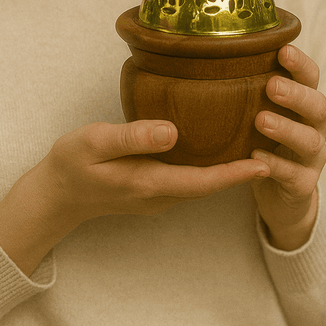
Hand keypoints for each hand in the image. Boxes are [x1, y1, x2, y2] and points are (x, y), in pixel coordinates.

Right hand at [0, 119, 262, 275]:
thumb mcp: (95, 143)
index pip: (204, 181)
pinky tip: (215, 143)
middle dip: (241, 169)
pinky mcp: (152, 187)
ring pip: (201, 181)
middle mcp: (160, 194)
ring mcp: (157, 194)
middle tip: (271, 143)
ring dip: (227, 167)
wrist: (54, 195)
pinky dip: (209, 165)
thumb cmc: (71, 164)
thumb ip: (133, 136)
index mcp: (150, 183)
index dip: (236, 173)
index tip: (266, 161)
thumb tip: (172, 131)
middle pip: (210, 183)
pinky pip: (189, 178)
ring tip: (254, 140)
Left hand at [250, 44, 325, 250]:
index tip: (282, 50)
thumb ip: (247, 88)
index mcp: (304, 103)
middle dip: (295, 94)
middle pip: (317, 105)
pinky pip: (294, 175)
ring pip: (310, 141)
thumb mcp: (257, 111)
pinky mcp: (305, 184)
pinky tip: (257, 158)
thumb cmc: (263, 139)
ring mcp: (313, 157)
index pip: (311, 77)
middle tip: (271, 86)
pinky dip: (276, 165)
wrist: (279, 192)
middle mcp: (315, 126)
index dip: (300, 63)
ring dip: (286, 129)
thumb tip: (210, 52)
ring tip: (261, 121)